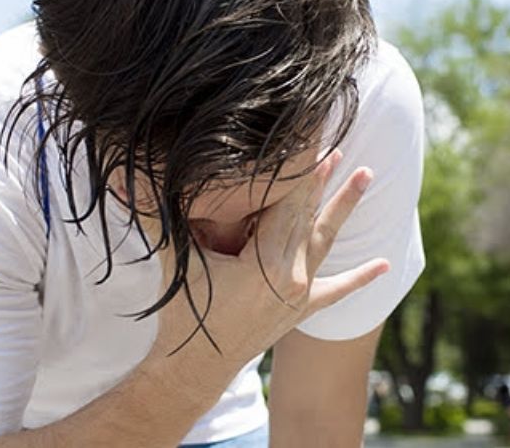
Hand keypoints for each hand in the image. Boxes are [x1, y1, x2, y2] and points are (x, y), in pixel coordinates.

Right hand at [147, 150, 389, 365]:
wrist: (194, 369)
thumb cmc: (183, 315)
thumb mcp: (175, 262)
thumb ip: (156, 218)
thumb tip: (124, 181)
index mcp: (263, 264)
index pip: (285, 204)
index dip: (298, 169)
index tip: (312, 139)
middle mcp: (289, 277)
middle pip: (307, 216)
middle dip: (321, 178)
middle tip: (338, 143)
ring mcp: (298, 294)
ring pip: (325, 241)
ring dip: (344, 208)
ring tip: (366, 176)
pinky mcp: (300, 310)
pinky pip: (335, 291)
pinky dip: (359, 278)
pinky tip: (384, 266)